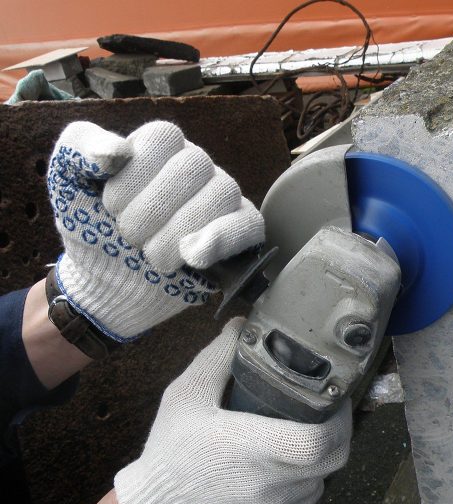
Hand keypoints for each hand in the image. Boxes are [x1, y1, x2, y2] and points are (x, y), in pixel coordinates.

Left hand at [47, 121, 263, 341]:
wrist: (108, 283)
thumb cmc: (93, 229)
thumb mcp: (69, 181)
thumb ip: (80, 146)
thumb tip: (117, 151)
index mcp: (161, 150)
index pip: (164, 137)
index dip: (135, 175)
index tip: (111, 207)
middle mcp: (196, 170)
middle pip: (194, 165)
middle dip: (153, 209)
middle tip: (129, 237)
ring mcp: (221, 202)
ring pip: (222, 193)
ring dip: (178, 230)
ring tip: (153, 257)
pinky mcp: (238, 237)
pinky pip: (249, 225)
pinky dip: (222, 239)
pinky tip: (193, 255)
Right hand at [114, 318, 351, 503]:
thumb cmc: (172, 446)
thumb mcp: (187, 393)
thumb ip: (219, 356)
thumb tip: (243, 325)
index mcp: (250, 449)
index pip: (318, 441)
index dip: (338, 419)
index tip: (334, 399)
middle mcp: (268, 488)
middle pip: (331, 460)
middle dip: (335, 433)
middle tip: (321, 413)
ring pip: (319, 482)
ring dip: (315, 460)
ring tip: (292, 439)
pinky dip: (301, 485)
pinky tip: (278, 471)